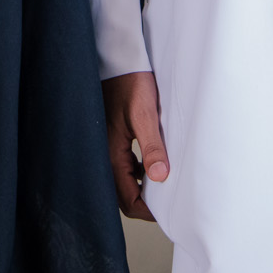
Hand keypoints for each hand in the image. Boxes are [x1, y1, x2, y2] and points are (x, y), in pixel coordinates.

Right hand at [101, 71, 168, 220]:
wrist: (117, 62)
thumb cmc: (129, 84)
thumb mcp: (144, 115)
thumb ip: (152, 147)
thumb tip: (161, 178)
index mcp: (110, 155)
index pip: (127, 200)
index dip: (148, 209)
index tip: (168, 208)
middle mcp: (104, 156)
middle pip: (123, 196)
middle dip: (145, 202)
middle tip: (167, 199)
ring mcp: (106, 148)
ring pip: (123, 181)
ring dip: (142, 187)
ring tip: (163, 181)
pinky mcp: (111, 139)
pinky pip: (123, 166)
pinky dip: (138, 172)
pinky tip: (151, 162)